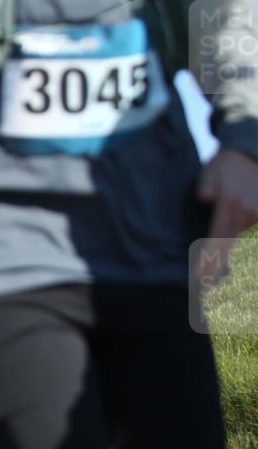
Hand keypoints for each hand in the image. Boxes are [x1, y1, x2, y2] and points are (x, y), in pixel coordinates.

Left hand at [196, 149, 257, 282]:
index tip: (198, 280)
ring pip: (243, 249)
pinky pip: (250, 240)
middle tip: (204, 293)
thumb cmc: (225, 166)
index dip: (207, 262)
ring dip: (233, 268)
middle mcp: (248, 214)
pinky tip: (240, 277)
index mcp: (231, 207)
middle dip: (217, 271)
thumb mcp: (212, 171)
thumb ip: (206, 185)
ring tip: (217, 290)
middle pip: (230, 250)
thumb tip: (204, 197)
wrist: (251, 155)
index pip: (216, 241)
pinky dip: (245, 258)